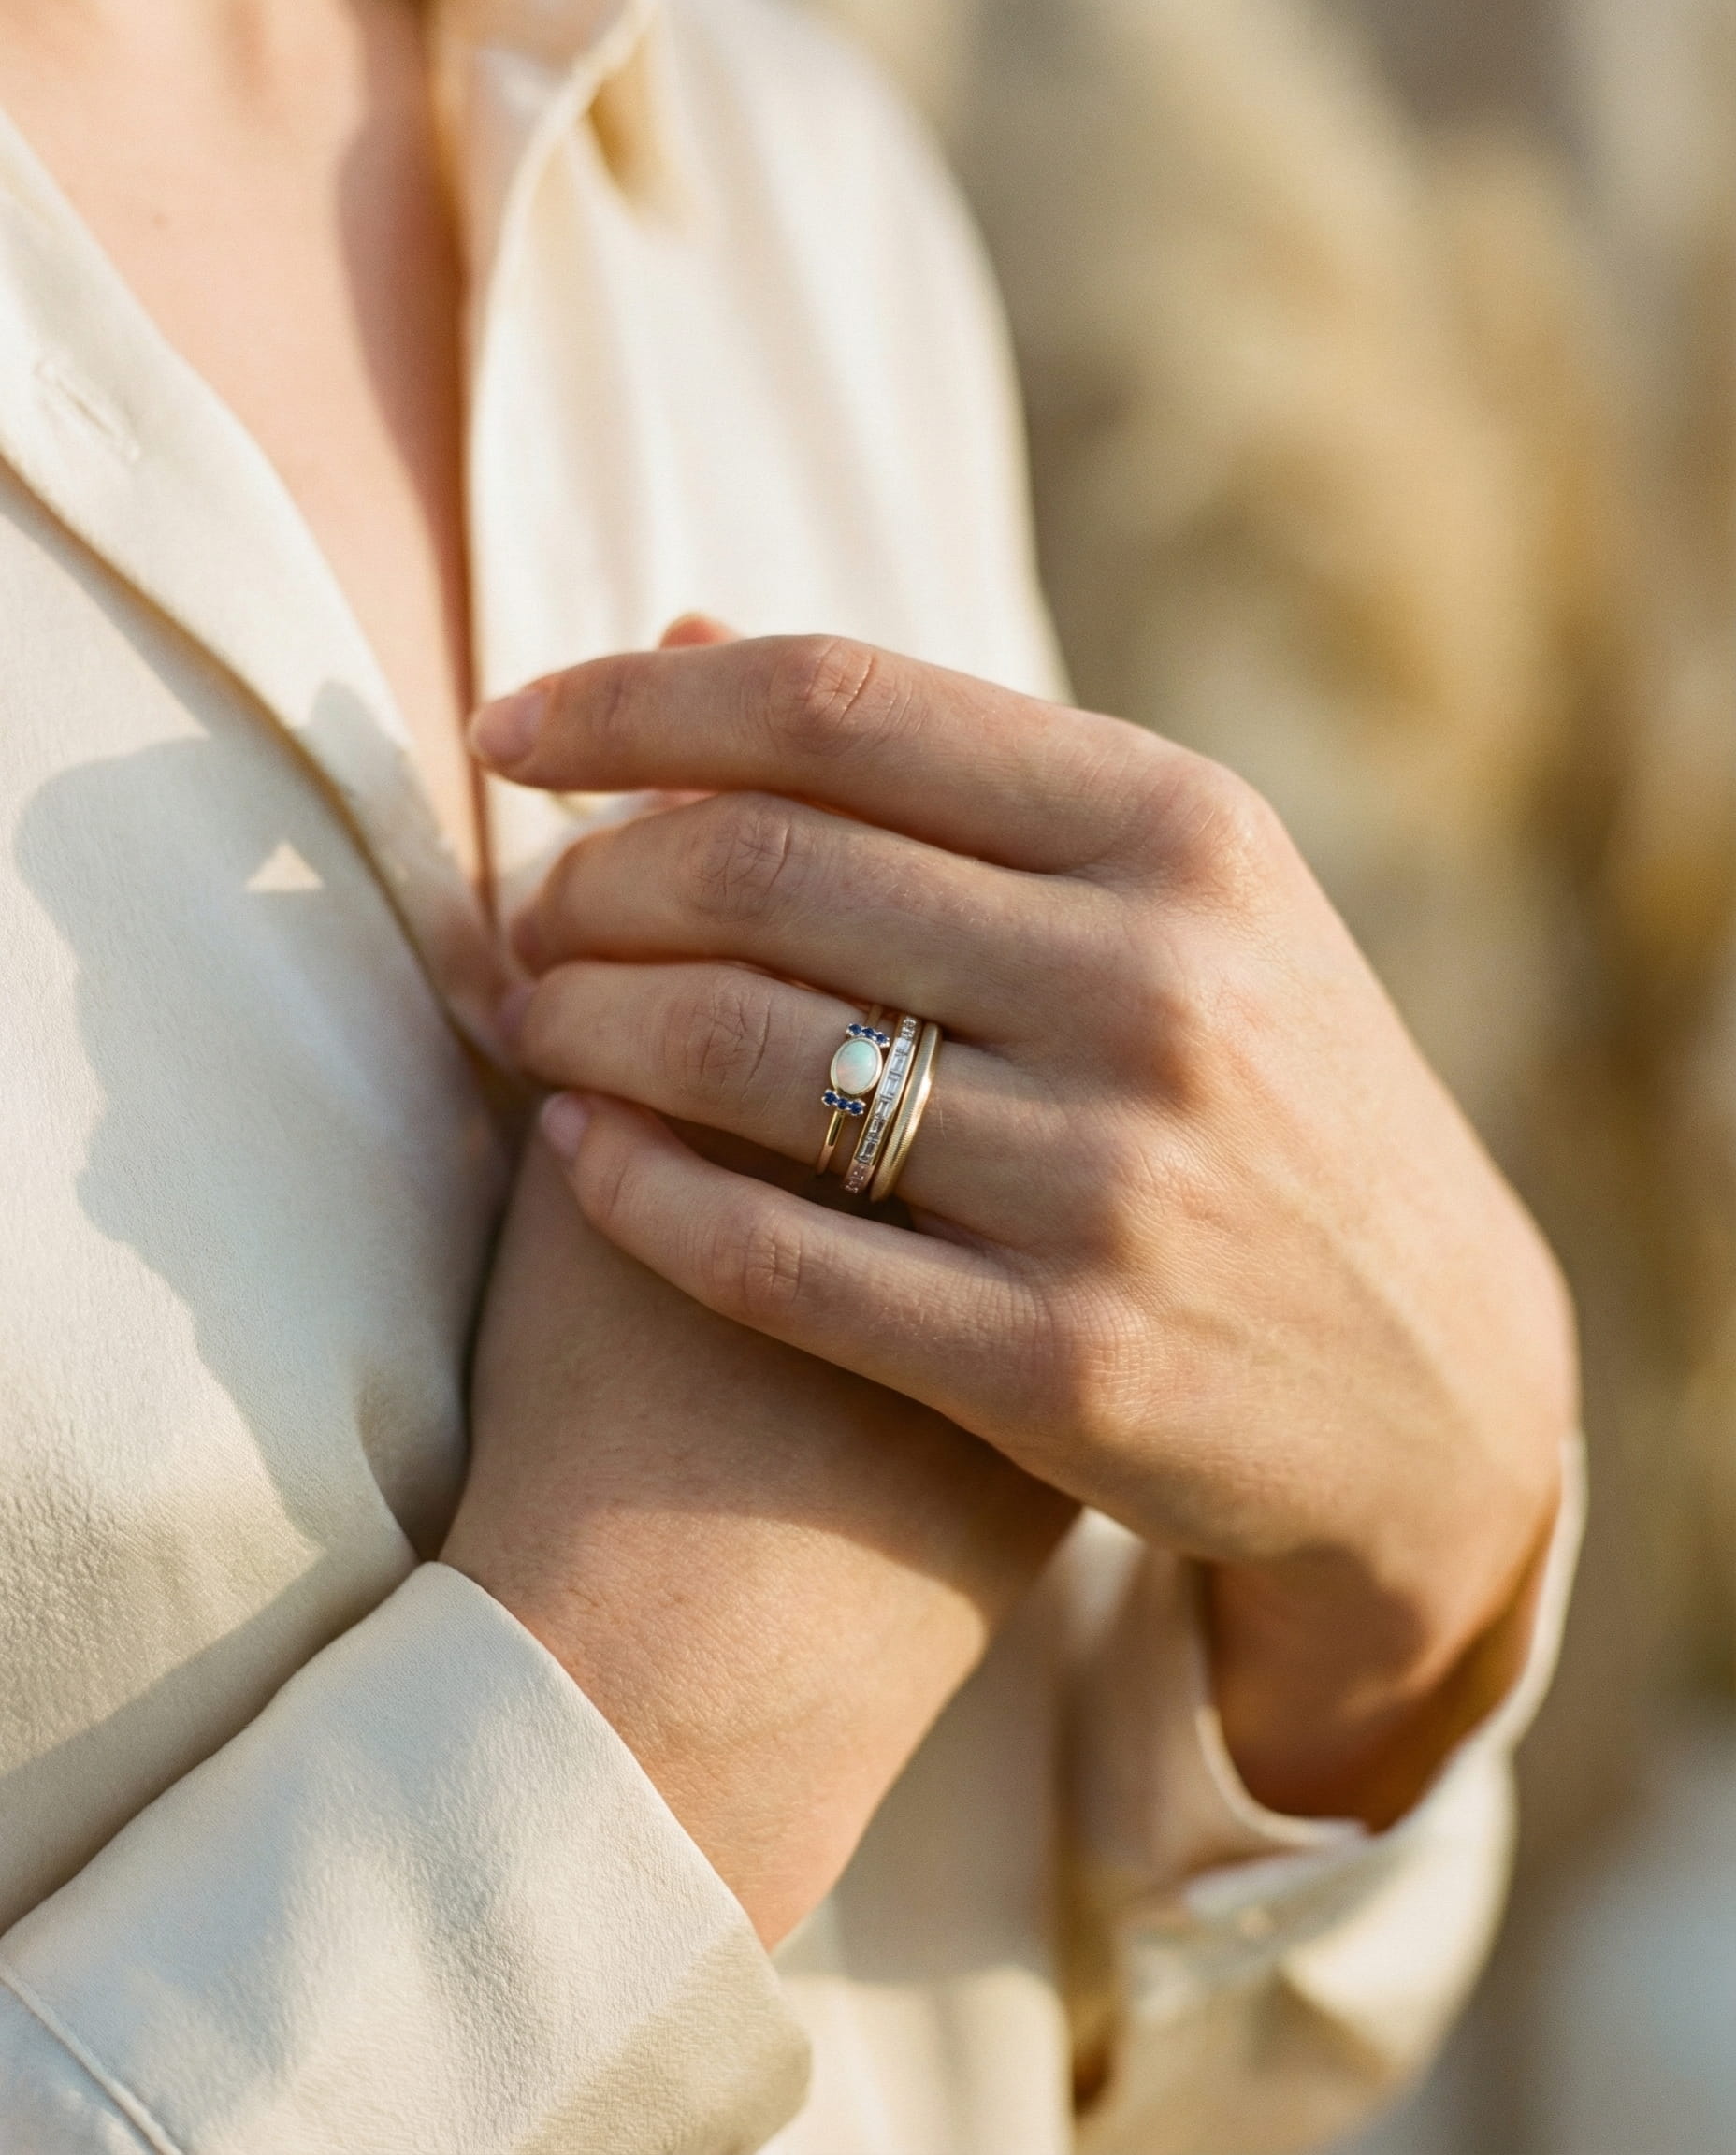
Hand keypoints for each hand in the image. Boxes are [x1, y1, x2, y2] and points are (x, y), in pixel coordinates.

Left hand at [471, 633, 1576, 1823]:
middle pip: (765, 869)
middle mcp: (1160, 988)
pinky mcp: (1063, 1366)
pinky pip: (774, 1258)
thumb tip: (681, 631)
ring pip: (745, 1055)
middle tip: (519, 913)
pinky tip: (576, 1153)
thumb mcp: (1175, 902)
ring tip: (523, 1018)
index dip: (633, 707)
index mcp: (1184, 833)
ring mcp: (1116, 1183)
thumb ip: (942, 775)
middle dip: (586, 880)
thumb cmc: (1267, 1105)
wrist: (1431, 1391)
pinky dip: (636, 1192)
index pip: (843, 704)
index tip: (509, 733)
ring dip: (581, 1023)